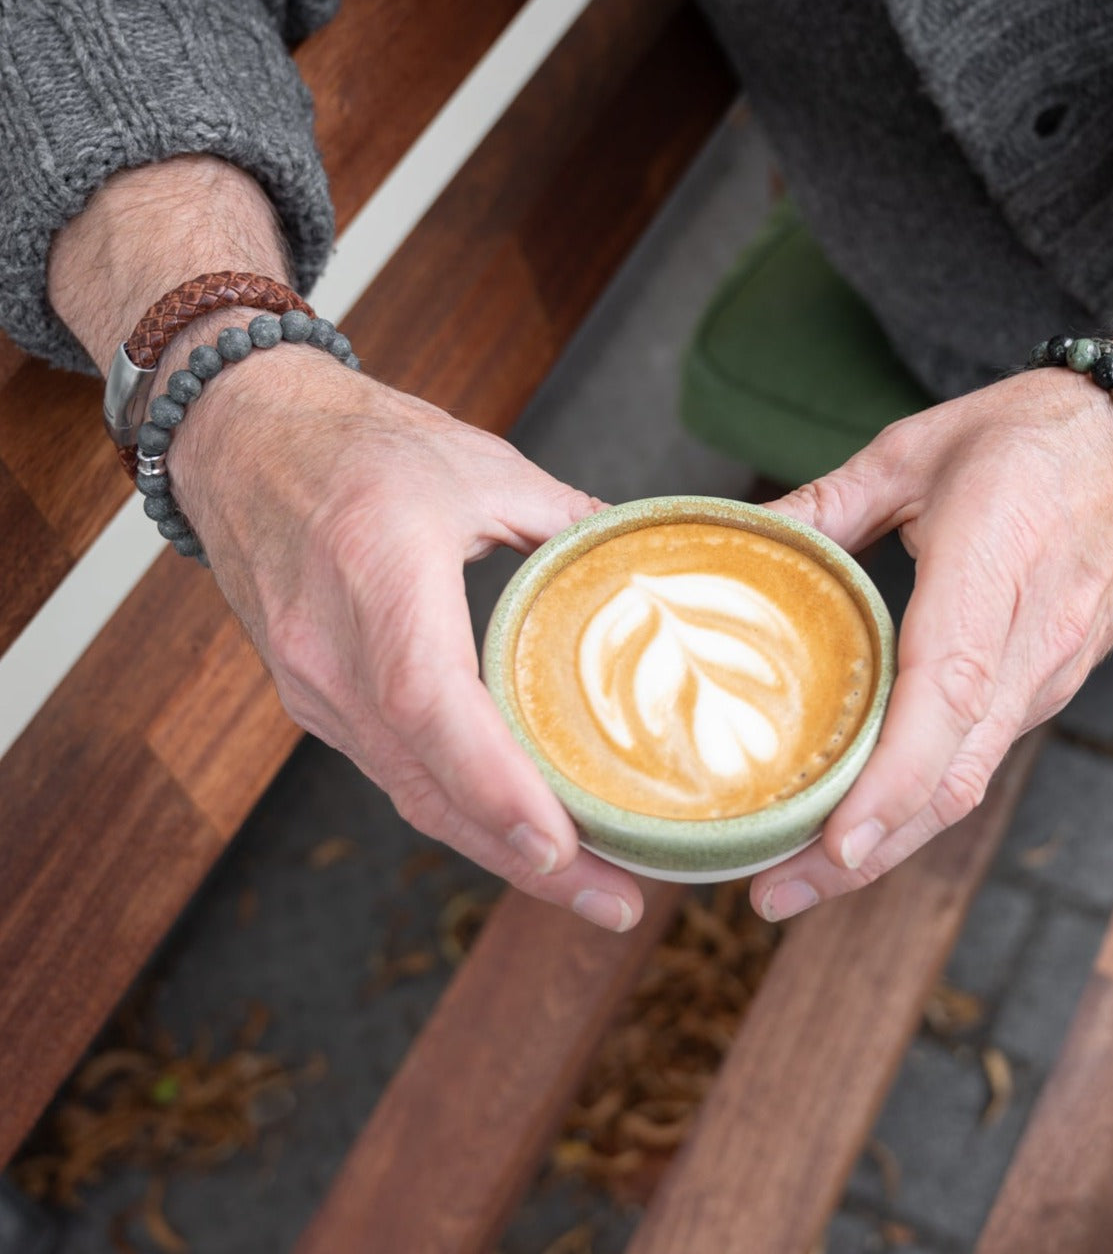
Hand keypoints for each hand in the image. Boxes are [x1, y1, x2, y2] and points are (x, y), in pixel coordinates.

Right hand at [167, 338, 645, 931]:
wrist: (239, 437)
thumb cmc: (354, 439)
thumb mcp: (479, 462)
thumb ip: (570, 519)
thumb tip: (645, 564)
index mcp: (376, 569)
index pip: (427, 703)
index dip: (493, 784)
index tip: (562, 846)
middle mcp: (331, 648)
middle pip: (425, 782)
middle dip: (523, 859)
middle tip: (616, 903)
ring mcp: (314, 683)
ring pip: (410, 792)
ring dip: (496, 846)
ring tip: (588, 885)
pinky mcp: (315, 696)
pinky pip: (393, 770)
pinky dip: (459, 809)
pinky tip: (518, 829)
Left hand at [750, 252, 1112, 920]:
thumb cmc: (1036, 437)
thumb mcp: (914, 449)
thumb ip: (824, 504)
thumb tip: (741, 540)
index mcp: (991, 567)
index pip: (946, 691)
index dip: (893, 778)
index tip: (835, 844)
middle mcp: (1027, 644)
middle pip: (952, 776)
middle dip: (865, 852)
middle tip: (772, 894)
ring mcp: (1042, 676)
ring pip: (965, 783)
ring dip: (888, 842)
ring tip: (797, 880)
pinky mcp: (1042, 687)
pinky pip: (976, 760)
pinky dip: (918, 805)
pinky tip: (858, 821)